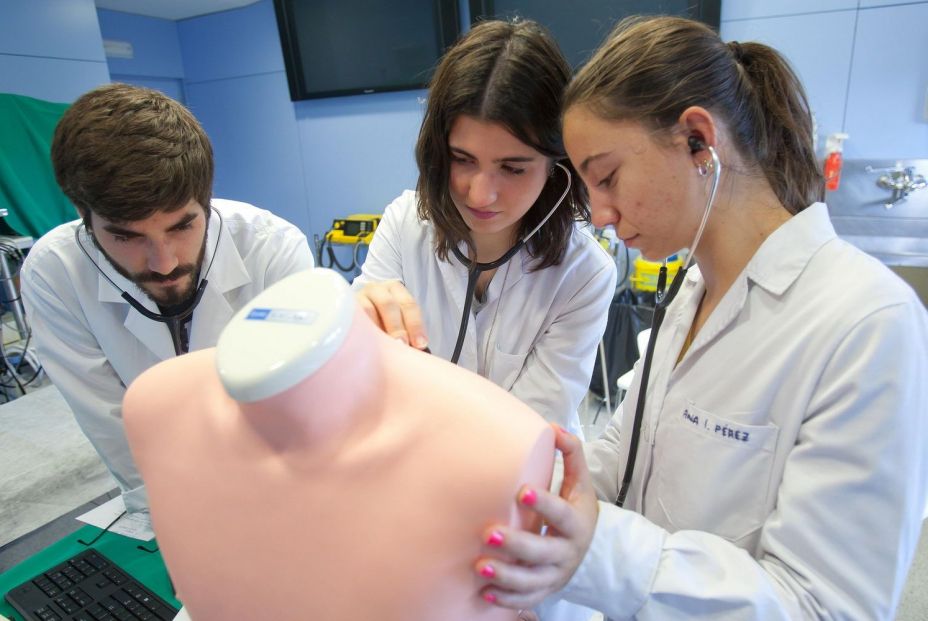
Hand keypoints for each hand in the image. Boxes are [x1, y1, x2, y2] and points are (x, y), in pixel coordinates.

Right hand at [355, 280, 428, 348]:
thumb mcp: (396, 318)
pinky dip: (360, 330)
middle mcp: (378, 289)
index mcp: (396, 290)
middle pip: (389, 305)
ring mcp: (360, 296)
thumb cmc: (383, 319)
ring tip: (383, 348)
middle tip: (402, 345)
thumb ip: (406, 330)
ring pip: (368, 309)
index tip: (420, 344)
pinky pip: (352, 317)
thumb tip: (417, 351)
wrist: (357, 312)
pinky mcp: (345, 307)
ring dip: (377, 329)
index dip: (416, 325)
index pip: (408, 305)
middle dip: (397, 327)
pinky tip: (366, 344)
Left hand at [476, 425, 599, 609]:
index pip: (562, 514)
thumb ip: (571, 454)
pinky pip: (526, 599)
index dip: (544, 504)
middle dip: (515, 545)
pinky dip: (507, 599)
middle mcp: (566, 553)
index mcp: (576, 523)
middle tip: (487, 533)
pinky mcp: (543, 590)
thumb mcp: (581, 483)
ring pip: (531, 581)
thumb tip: (554, 427)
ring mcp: (554, 575)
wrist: (590, 551)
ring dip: (505, 576)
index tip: (521, 492)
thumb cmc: (577, 511)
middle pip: (542, 552)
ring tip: (479, 567)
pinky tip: (485, 593)